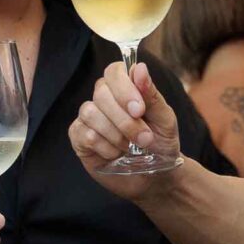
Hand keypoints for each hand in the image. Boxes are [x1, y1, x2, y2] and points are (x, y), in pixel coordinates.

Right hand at [69, 60, 183, 198]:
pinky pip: (85, 135)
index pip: (114, 71)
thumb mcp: (164, 119)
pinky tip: (115, 154)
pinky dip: (105, 147)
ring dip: (116, 134)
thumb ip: (151, 94)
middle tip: (145, 139)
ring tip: (131, 148)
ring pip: (91, 113)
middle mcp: (104, 98)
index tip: (140, 110)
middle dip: (125, 120)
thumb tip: (140, 68)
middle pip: (101, 93)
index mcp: (125, 88)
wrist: (156, 176)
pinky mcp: (79, 138)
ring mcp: (89, 118)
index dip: (124, 88)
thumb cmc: (161, 144)